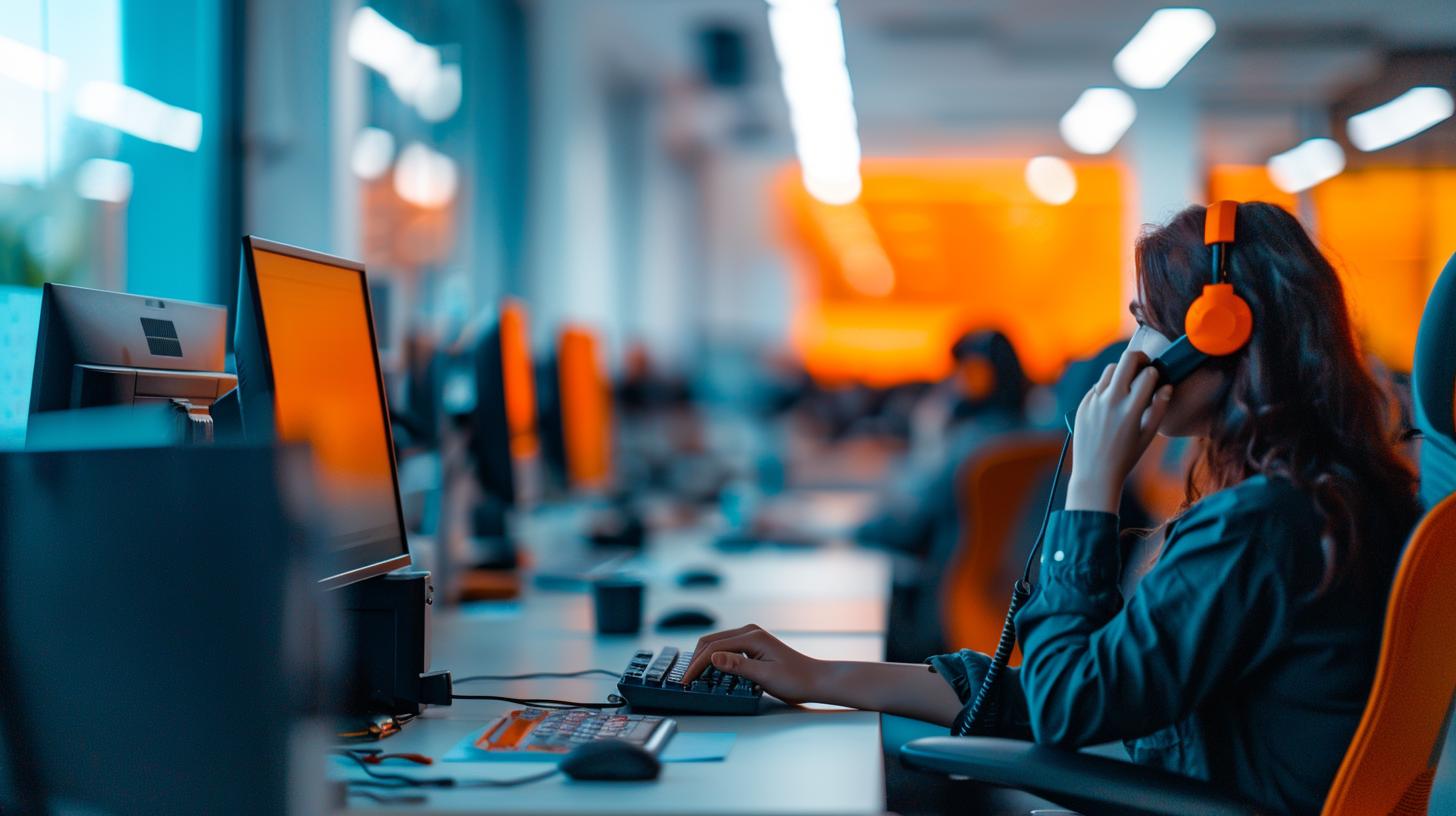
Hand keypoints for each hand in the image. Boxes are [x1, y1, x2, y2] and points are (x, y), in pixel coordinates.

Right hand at [680, 624, 823, 704]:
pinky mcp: (751, 646)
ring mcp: (750, 637)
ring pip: (716, 644)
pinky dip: (714, 659)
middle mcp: (749, 632)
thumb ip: (738, 666)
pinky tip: (710, 672)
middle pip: (711, 641)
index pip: (714, 648)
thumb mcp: (765, 676)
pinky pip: (726, 649)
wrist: (814, 680)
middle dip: (695, 660)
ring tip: (693, 677)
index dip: (697, 664)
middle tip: (686, 680)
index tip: (686, 681)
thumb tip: (712, 658)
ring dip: (703, 659)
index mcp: (751, 636)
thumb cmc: (794, 679)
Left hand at [1065, 348, 1172, 513]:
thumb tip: (1167, 386)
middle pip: (1127, 360)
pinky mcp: (1082, 405)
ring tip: (1129, 384)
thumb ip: (1159, 408)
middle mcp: (1111, 401)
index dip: (1155, 373)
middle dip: (1139, 358)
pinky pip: (1097, 386)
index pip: (1148, 374)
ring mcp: (1094, 401)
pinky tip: (1112, 401)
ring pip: (1110, 369)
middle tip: (1144, 366)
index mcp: (1131, 409)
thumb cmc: (1126, 456)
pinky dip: (1107, 387)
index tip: (1156, 378)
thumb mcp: (1148, 435)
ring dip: (1122, 371)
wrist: (1095, 473)